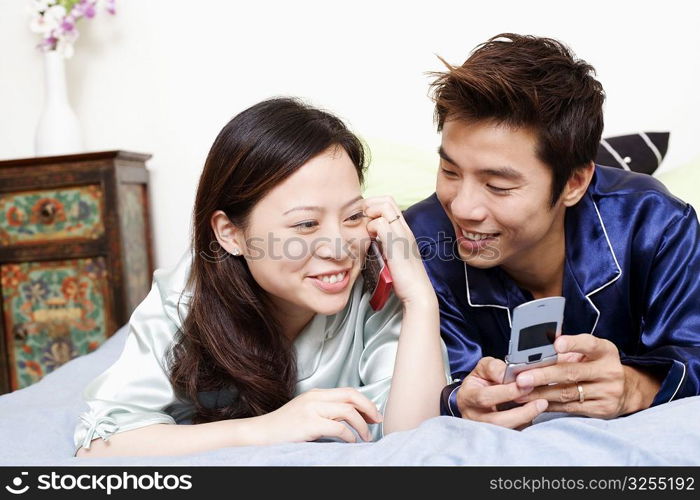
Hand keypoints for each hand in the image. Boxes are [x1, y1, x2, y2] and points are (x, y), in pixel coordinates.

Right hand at [256, 387, 382, 443]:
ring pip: (348, 411)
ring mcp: (312, 409)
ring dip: (362, 425)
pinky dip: (349, 436)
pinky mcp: (309, 424)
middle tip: (377, 421)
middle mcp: (315, 398)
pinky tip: (350, 442)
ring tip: (365, 437)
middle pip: (352, 396)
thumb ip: (325, 410)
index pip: (348, 391)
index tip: (374, 414)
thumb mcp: (306, 412)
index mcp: (316, 393)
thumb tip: (350, 418)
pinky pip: (338, 428)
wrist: (260, 434)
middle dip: (369, 408)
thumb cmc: (283, 427)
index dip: (365, 402)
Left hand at [362, 196, 435, 305]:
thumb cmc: (404, 278)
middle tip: (362, 218)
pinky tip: (370, 238)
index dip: (375, 205)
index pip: (390, 204)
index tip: (365, 217)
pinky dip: (371, 227)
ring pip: (385, 206)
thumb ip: (386, 245)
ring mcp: (401, 234)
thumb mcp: (394, 255)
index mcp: (404, 230)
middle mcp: (404, 228)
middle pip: (388, 200)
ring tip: (366, 227)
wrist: (417, 291)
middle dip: (371, 203)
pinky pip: (380, 224)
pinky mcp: (396, 243)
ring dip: (371, 212)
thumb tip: (372, 240)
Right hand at [456, 357, 548, 428]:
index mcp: (467, 397)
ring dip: (526, 418)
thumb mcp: (483, 368)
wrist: (477, 395)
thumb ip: (494, 367)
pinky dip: (526, 423)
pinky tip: (534, 412)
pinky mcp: (497, 435)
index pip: (484, 397)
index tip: (524, 385)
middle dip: (521, 412)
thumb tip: (508, 374)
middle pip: (496, 421)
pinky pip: (514, 432)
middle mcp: (473, 416)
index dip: (506, 393)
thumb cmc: (481, 381)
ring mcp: (484, 429)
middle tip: (540, 401)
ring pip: (507, 430)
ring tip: (541, 405)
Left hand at [513, 334, 661, 417]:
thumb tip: (535, 346)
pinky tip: (533, 402)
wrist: (626, 390)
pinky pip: (569, 407)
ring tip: (519, 392)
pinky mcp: (602, 409)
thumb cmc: (597, 365)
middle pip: (571, 372)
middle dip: (543, 375)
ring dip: (540, 393)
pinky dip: (548, 405)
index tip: (557, 343)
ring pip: (567, 392)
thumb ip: (567, 350)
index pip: (589, 344)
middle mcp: (609, 371)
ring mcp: (607, 392)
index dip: (573, 343)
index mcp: (605, 351)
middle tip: (521, 378)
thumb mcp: (589, 353)